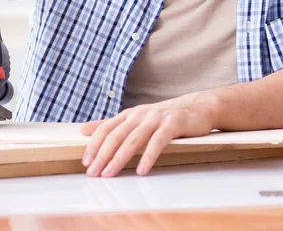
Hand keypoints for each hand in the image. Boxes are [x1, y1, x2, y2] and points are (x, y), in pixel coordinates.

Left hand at [80, 93, 214, 176]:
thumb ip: (111, 125)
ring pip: (133, 139)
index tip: (86, 163)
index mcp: (130, 114)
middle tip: (93, 173)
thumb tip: (83, 130)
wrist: (199, 108)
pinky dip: (148, 156)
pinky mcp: (173, 124)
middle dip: (102, 154)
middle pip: (116, 135)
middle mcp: (140, 114)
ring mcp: (156, 118)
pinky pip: (157, 141)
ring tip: (110, 173)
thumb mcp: (136, 119)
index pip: (106, 129)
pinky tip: (141, 170)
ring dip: (120, 158)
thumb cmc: (166, 118)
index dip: (94, 145)